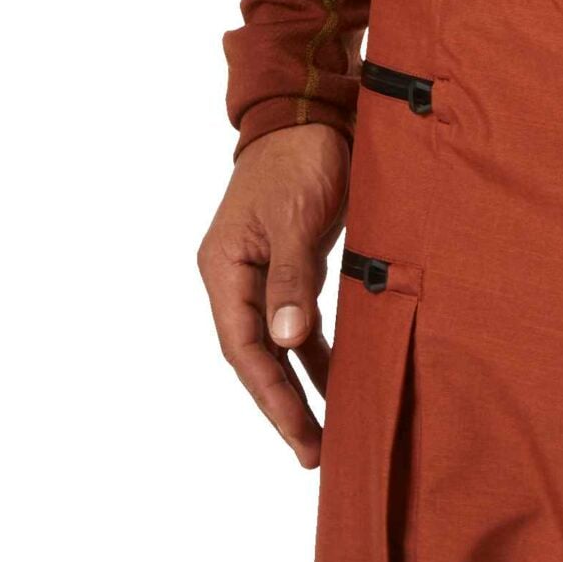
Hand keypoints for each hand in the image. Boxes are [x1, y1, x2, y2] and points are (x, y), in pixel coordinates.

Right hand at [197, 123, 348, 467]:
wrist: (311, 109)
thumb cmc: (299, 157)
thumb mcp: (296, 217)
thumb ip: (291, 280)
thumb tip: (286, 341)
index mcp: (224, 268)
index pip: (244, 348)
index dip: (270, 395)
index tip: (299, 433)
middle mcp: (237, 277)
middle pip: (258, 355)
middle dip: (284, 405)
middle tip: (314, 453)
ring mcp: (262, 272)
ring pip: (279, 343)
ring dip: (302, 384)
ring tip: (327, 432)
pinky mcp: (290, 264)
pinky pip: (299, 320)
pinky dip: (316, 351)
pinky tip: (338, 378)